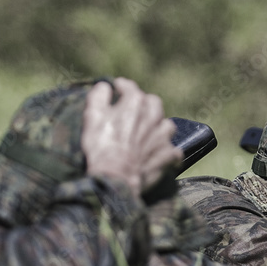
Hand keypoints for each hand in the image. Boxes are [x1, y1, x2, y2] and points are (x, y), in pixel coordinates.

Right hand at [81, 78, 182, 195]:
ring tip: (149, 133)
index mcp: (135, 103)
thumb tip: (105, 86)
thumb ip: (99, 96)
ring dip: (159, 127)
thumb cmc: (101, 147)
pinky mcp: (169, 155)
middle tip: (134, 112)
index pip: (130, 87)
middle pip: (153, 103)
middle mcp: (153, 116)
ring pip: (167, 125)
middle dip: (144, 104)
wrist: (116, 178)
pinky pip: (174, 151)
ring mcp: (163, 136)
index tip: (117, 90)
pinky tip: (159, 154)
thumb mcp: (92, 117)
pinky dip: (167, 152)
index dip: (122, 87)